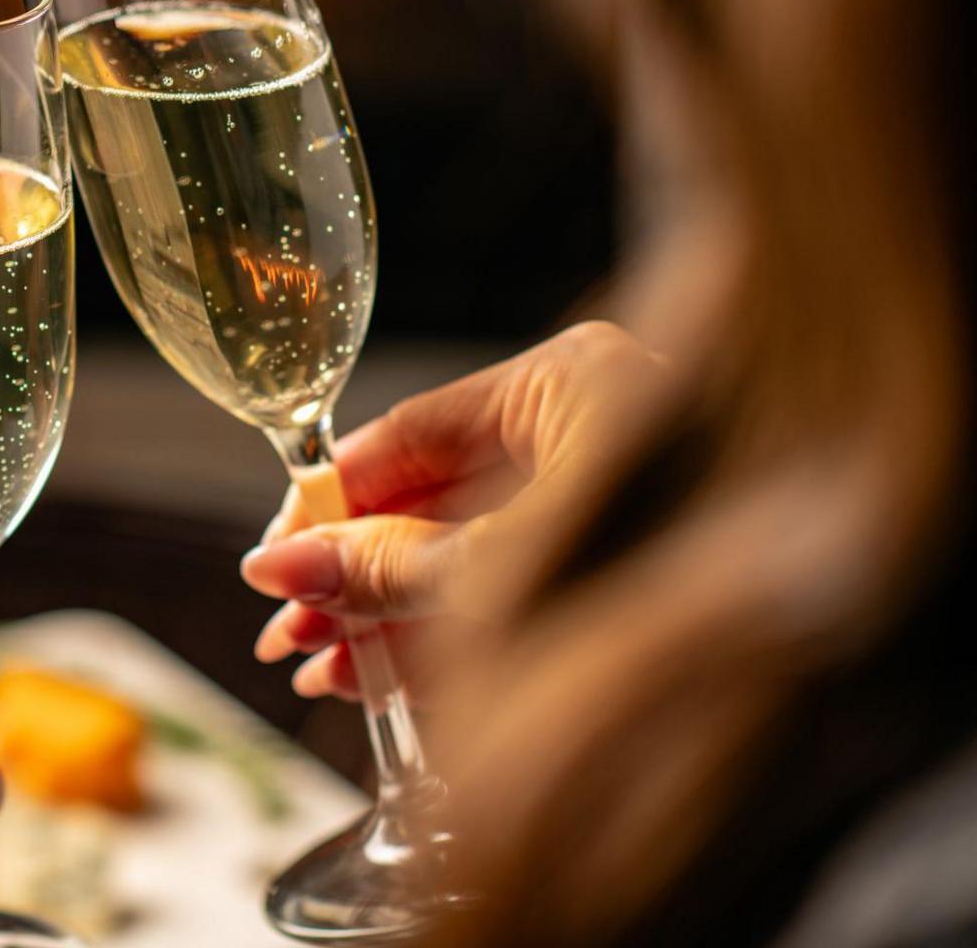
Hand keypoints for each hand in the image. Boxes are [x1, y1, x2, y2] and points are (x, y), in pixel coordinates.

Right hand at [243, 321, 671, 698]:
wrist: (794, 631)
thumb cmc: (670, 569)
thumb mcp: (498, 570)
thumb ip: (387, 566)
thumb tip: (284, 564)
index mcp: (566, 387)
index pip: (405, 434)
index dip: (326, 504)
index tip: (272, 558)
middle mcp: (586, 430)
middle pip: (428, 500)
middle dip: (350, 577)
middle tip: (287, 630)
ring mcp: (608, 495)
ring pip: (464, 552)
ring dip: (387, 617)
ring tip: (322, 671)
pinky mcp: (622, 560)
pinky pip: (511, 587)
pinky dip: (446, 634)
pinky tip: (380, 677)